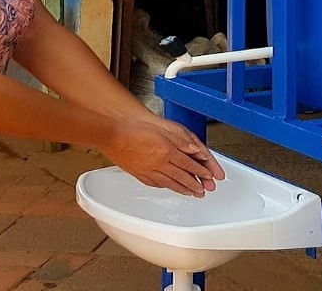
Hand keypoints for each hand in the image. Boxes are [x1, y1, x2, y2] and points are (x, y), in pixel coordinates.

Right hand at [100, 120, 219, 197]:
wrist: (113, 134)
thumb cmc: (134, 128)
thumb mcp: (163, 129)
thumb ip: (181, 141)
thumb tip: (195, 150)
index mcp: (167, 152)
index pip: (189, 164)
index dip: (201, 171)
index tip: (209, 176)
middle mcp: (159, 164)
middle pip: (182, 177)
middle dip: (195, 184)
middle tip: (204, 190)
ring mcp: (149, 171)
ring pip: (170, 183)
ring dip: (183, 189)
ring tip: (192, 193)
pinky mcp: (139, 174)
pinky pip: (157, 184)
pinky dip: (167, 187)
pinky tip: (170, 187)